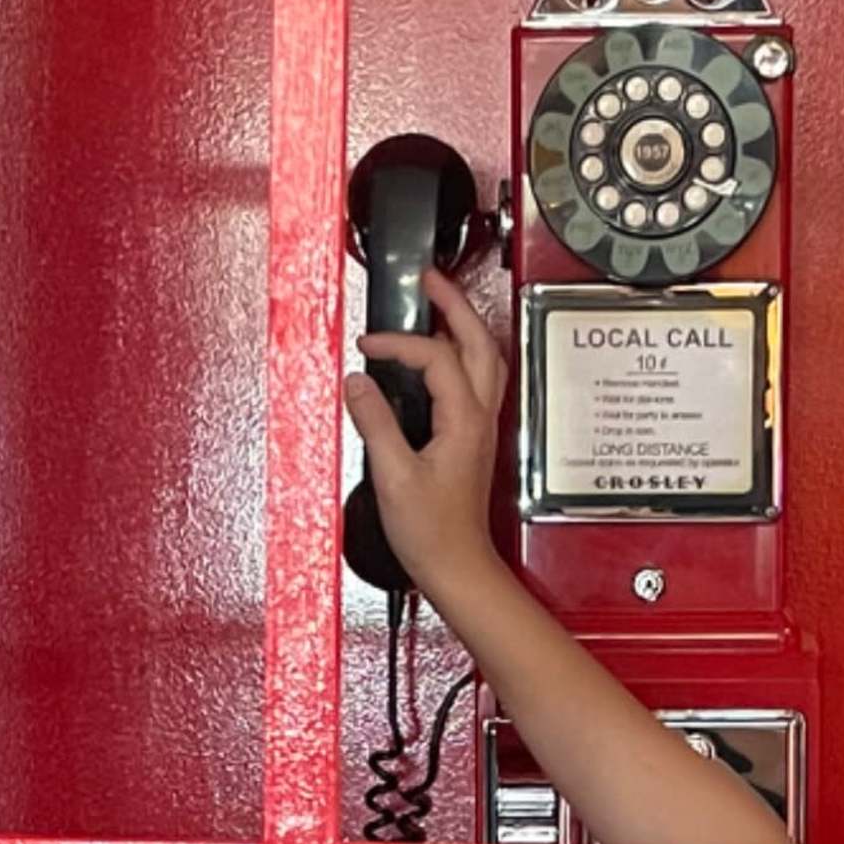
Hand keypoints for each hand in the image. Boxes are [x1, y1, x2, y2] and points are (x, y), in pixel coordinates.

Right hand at [340, 263, 508, 620]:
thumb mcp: (394, 476)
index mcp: (463, 419)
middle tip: (427, 278)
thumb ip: (375, 423)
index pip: (435, 357)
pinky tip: (438, 355)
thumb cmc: (432, 532)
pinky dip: (460, 355)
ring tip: (436, 303)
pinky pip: (477, 380)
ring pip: (484, 359)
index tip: (366, 348)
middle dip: (454, 304)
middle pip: (478, 342)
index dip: (398, 344)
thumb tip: (359, 383)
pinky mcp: (473, 436)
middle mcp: (479, 417)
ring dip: (462, 326)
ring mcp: (480, 425)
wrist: (457, 566)